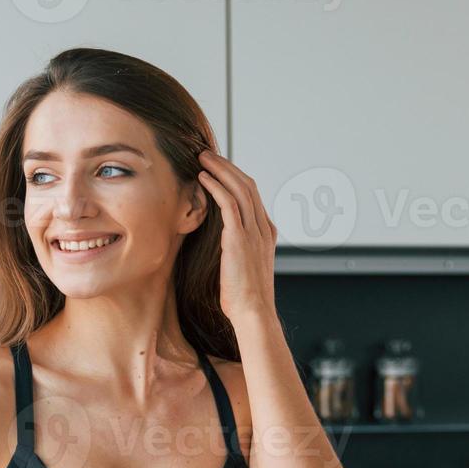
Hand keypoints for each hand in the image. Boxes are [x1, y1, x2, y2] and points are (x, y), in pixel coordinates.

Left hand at [197, 150, 276, 322]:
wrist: (253, 313)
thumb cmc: (244, 298)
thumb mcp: (243, 267)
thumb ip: (236, 248)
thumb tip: (220, 242)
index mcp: (266, 234)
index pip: (253, 196)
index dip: (235, 178)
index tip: (218, 169)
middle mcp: (263, 229)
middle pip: (248, 185)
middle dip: (227, 166)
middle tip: (207, 155)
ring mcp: (253, 232)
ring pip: (240, 188)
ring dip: (220, 169)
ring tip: (202, 158)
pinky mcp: (239, 238)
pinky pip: (228, 203)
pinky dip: (216, 186)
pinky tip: (202, 177)